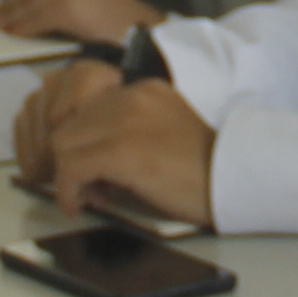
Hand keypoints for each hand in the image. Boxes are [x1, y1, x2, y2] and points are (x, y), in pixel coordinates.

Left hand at [20, 73, 216, 225]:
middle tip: (91, 188)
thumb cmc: (206, 171)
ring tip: (90, 196)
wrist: (234, 180)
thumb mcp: (161, 136)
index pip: (86, 109)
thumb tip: (84, 162)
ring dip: (68, 175)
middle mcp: (129, 96)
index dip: (82, 143)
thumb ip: (125, 134)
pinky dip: (68, 190)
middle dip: (71, 160)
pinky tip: (80, 205)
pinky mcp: (121, 150)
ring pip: (63, 143)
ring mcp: (124, 121)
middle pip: (69, 125)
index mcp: (142, 91)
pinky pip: (71, 168)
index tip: (92, 170)